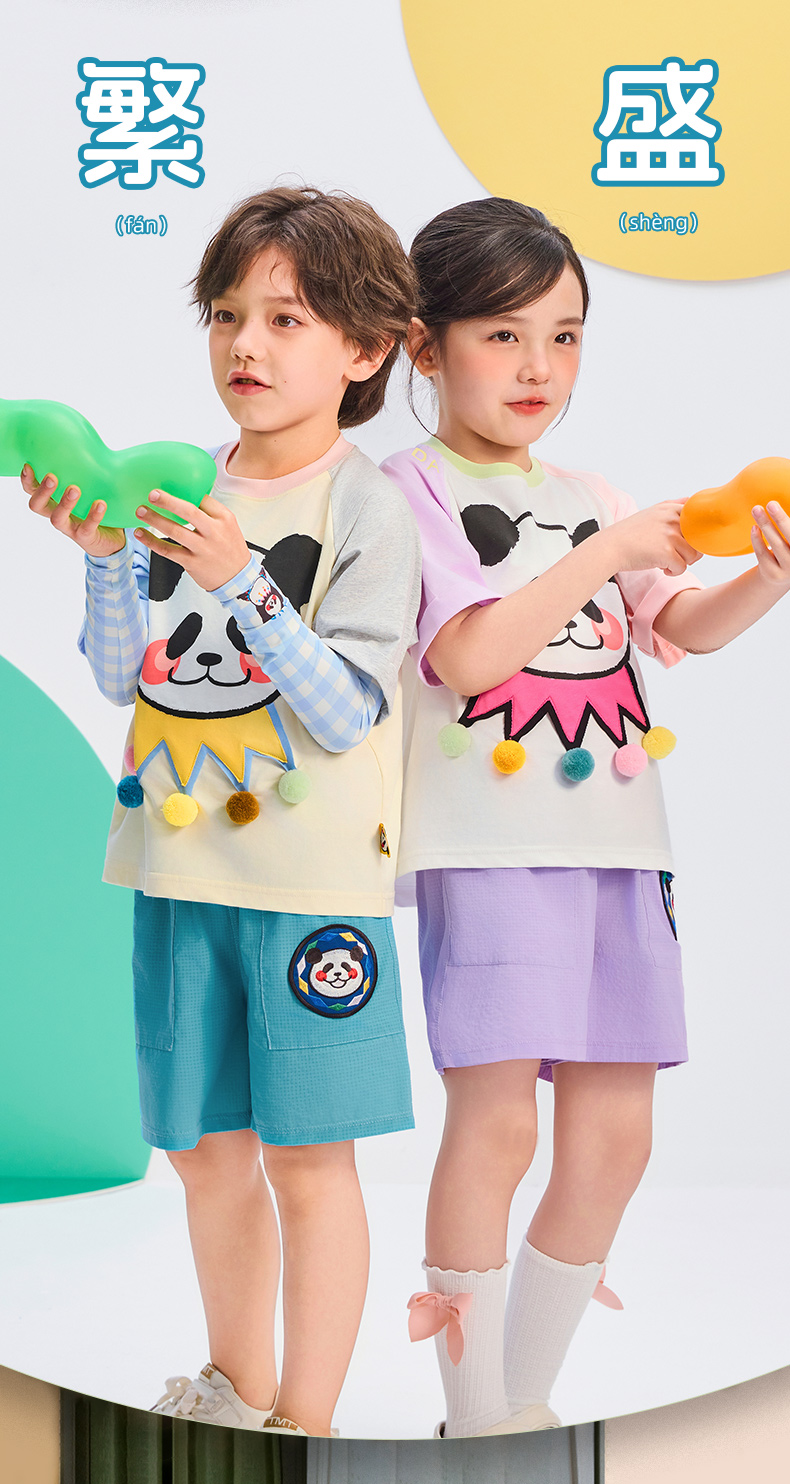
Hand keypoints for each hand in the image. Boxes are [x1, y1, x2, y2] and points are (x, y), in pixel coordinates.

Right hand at [23, 465, 124, 557]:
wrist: (115, 537)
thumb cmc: (97, 506)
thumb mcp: (89, 486)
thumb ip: (84, 470)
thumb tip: (89, 439)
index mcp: (53, 500)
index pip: (32, 490)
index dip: (27, 480)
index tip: (29, 465)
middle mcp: (57, 513)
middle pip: (37, 506)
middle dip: (42, 491)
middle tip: (52, 477)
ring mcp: (70, 527)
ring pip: (57, 519)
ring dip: (64, 503)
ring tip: (75, 489)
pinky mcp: (85, 537)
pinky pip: (86, 528)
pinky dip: (93, 516)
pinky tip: (100, 504)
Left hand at [134, 488, 250, 590]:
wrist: (237, 578)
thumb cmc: (230, 550)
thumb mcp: (228, 526)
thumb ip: (210, 513)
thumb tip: (186, 497)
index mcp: (224, 518)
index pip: (203, 499)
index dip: (183, 492)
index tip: (167, 487)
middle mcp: (214, 532)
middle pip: (189, 512)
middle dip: (168, 501)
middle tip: (152, 494)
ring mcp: (203, 548)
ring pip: (175, 531)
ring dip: (155, 520)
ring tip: (140, 511)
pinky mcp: (192, 563)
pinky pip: (168, 550)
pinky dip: (152, 542)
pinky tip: (141, 534)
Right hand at [609, 500, 701, 576]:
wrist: (610, 547)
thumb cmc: (630, 533)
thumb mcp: (653, 512)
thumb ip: (674, 505)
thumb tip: (691, 499)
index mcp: (671, 508)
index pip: (699, 521)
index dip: (694, 536)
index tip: (681, 541)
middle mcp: (672, 519)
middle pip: (698, 541)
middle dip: (688, 552)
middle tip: (673, 554)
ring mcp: (670, 535)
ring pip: (693, 556)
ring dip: (681, 563)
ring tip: (666, 561)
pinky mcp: (666, 552)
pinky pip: (682, 568)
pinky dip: (673, 572)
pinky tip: (662, 567)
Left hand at [751, 502, 789, 589]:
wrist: (779, 578)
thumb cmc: (789, 550)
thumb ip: (787, 527)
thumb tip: (775, 507)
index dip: (786, 520)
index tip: (775, 504)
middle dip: (781, 519)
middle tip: (771, 504)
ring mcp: (788, 569)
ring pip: (776, 545)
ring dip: (765, 525)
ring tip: (756, 509)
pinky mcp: (772, 573)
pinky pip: (763, 554)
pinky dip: (757, 539)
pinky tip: (754, 527)